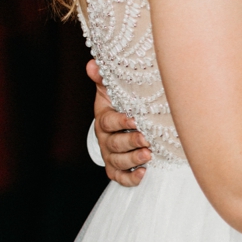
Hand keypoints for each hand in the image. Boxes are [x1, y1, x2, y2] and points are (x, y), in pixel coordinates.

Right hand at [88, 58, 151, 185]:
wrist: (116, 126)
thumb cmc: (118, 105)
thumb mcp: (110, 90)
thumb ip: (103, 78)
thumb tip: (93, 63)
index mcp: (104, 120)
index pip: (108, 122)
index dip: (120, 122)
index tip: (135, 119)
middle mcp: (105, 139)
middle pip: (114, 144)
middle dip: (131, 142)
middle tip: (147, 139)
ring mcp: (110, 155)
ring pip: (118, 161)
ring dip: (133, 159)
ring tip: (148, 155)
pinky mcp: (116, 169)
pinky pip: (119, 177)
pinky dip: (130, 178)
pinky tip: (143, 173)